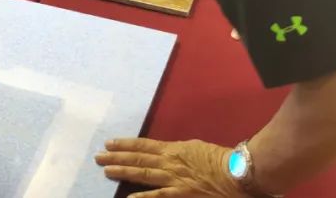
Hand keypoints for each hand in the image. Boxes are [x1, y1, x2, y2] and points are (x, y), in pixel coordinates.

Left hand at [96, 138, 244, 197]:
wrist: (236, 173)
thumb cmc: (218, 159)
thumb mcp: (194, 147)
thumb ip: (176, 151)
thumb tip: (163, 152)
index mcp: (172, 149)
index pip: (143, 145)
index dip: (125, 144)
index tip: (109, 143)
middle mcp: (168, 162)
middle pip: (137, 158)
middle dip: (116, 157)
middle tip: (98, 156)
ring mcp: (173, 179)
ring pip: (142, 174)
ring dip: (123, 171)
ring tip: (106, 169)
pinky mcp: (180, 194)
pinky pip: (158, 196)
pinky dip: (142, 197)